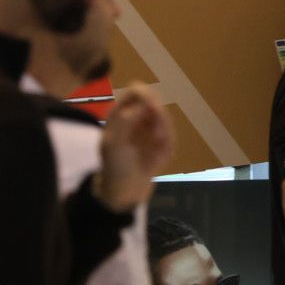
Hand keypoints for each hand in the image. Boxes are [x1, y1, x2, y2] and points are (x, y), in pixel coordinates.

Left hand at [95, 83, 171, 212]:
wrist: (124, 193)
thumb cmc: (114, 167)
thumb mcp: (113, 143)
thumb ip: (126, 120)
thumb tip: (145, 101)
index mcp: (121, 114)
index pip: (136, 91)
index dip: (146, 94)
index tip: (152, 106)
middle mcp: (137, 118)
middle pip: (156, 103)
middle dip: (159, 117)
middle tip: (157, 135)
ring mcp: (150, 131)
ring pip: (166, 119)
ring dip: (165, 132)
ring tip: (158, 149)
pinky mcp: (162, 144)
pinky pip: (171, 136)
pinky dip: (169, 144)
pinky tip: (160, 157)